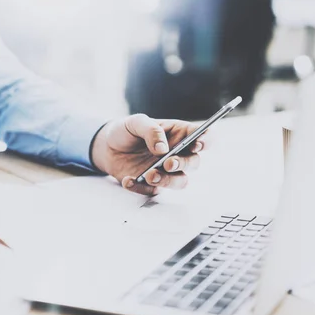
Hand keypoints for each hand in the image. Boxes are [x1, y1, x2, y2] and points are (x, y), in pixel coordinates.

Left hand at [91, 114, 210, 194]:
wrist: (107, 147)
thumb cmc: (127, 131)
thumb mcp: (136, 122)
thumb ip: (151, 131)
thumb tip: (162, 148)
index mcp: (180, 134)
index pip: (204, 137)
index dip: (206, 140)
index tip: (197, 144)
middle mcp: (178, 154)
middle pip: (194, 162)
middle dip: (184, 164)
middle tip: (168, 163)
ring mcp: (167, 171)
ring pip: (180, 182)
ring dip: (168, 181)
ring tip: (149, 174)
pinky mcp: (153, 185)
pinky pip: (154, 191)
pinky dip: (141, 188)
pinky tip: (129, 180)